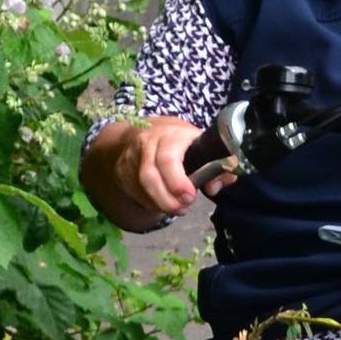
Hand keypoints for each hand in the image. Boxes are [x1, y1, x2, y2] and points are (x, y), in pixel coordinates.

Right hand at [83, 117, 236, 230]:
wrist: (149, 130)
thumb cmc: (182, 142)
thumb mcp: (203, 145)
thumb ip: (218, 166)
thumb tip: (214, 186)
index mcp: (171, 134)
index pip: (168, 159)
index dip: (177, 182)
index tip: (190, 196)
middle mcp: (147, 142)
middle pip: (149, 176)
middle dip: (167, 199)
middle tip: (183, 208)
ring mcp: (132, 156)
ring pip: (140, 186)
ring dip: (159, 203)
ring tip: (176, 208)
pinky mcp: (122, 169)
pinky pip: (133, 191)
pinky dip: (149, 202)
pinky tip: (162, 203)